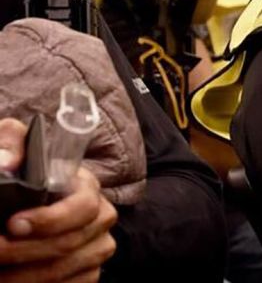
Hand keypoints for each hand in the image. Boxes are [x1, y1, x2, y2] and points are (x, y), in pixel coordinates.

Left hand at [0, 119, 116, 281]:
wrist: (21, 209)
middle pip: (69, 242)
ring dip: (23, 275)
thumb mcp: (11, 150)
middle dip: (22, 252)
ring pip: (63, 269)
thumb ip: (8, 144)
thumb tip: (7, 162)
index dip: (49, 220)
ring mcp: (98, 246)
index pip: (82, 206)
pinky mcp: (89, 272)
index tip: (12, 225)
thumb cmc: (18, 178)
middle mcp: (101, 216)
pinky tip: (12, 279)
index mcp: (85, 186)